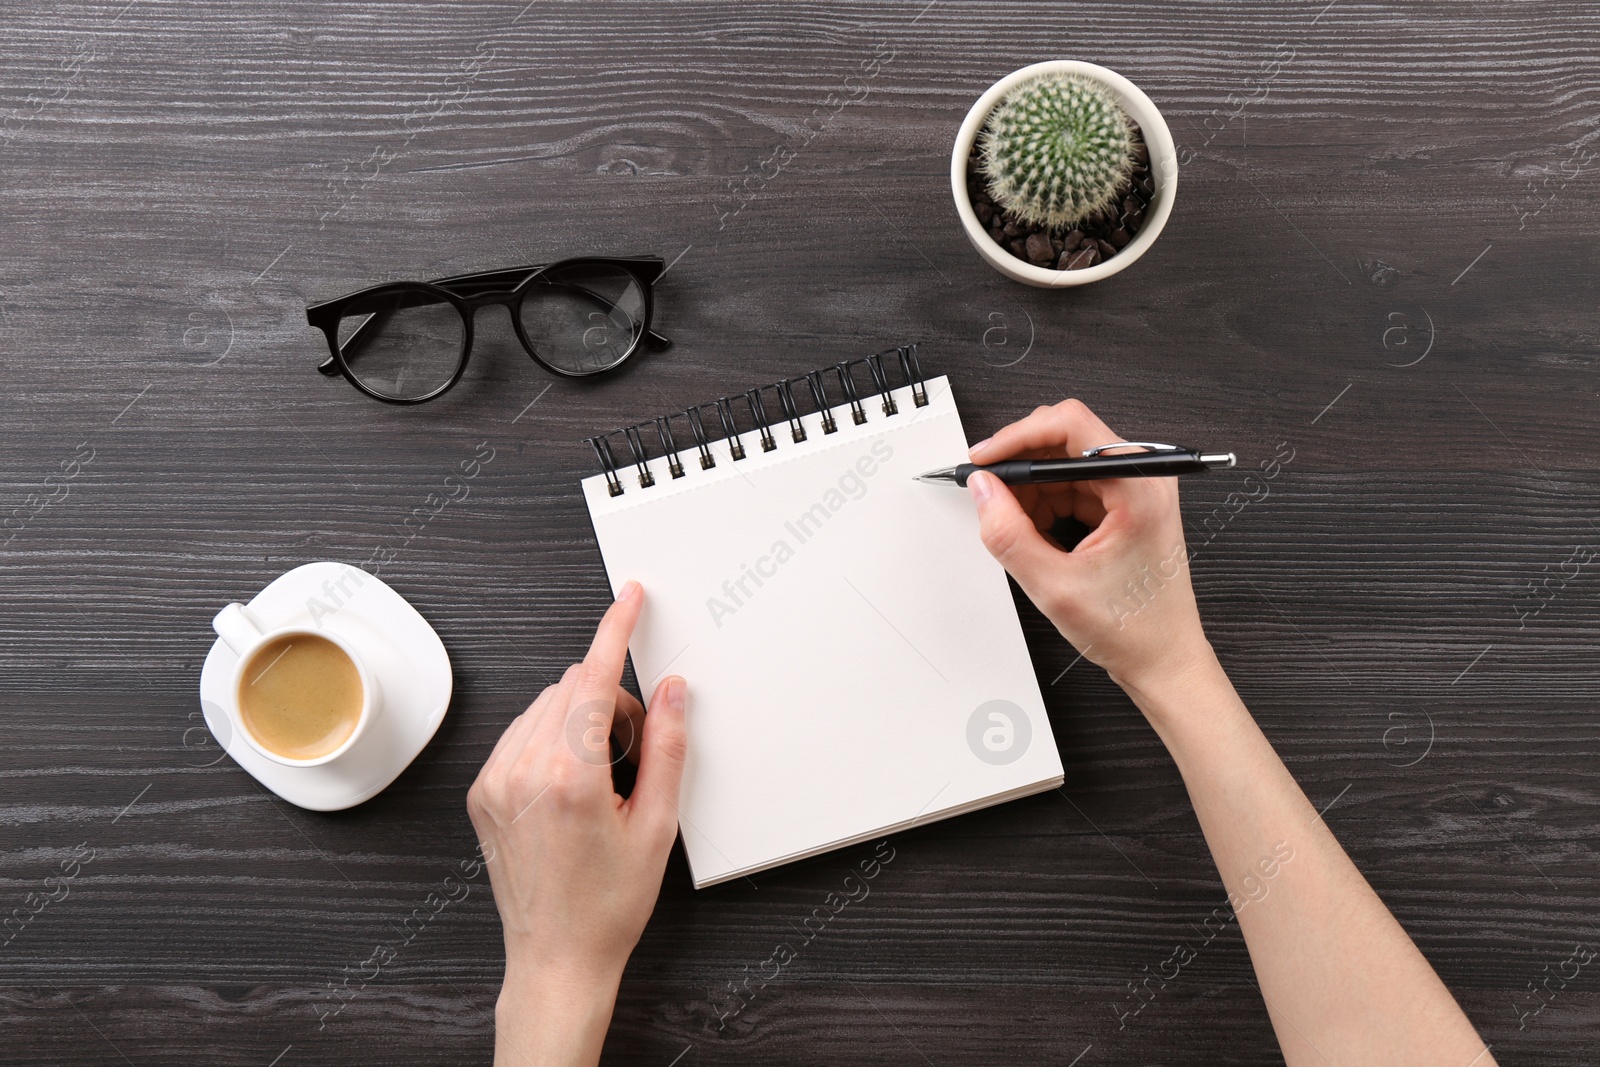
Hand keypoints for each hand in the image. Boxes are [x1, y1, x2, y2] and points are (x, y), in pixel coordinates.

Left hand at [466, 580, 686, 1066]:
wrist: (556, 957)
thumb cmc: (608, 904)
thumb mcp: (658, 826)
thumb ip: (669, 748)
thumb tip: (673, 691)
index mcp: (571, 777)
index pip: (594, 679)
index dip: (615, 631)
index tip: (627, 599)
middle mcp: (524, 771)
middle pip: (571, 688)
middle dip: (611, 700)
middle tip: (635, 754)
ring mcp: (495, 780)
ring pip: (544, 706)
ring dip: (579, 717)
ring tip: (603, 777)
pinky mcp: (482, 792)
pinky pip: (520, 733)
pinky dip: (550, 738)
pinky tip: (573, 780)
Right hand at [967, 399, 1216, 699]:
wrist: (1164, 660)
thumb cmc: (1134, 630)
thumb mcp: (1053, 586)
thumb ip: (1008, 535)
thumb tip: (983, 492)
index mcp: (1139, 487)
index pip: (1070, 425)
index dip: (1017, 437)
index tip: (985, 459)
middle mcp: (1144, 478)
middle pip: (1066, 438)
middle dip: (1021, 466)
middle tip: (990, 493)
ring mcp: (1138, 489)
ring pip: (1065, 463)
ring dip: (1032, 489)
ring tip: (1018, 529)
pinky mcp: (1127, 503)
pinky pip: (1075, 484)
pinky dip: (1047, 502)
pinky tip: (1036, 533)